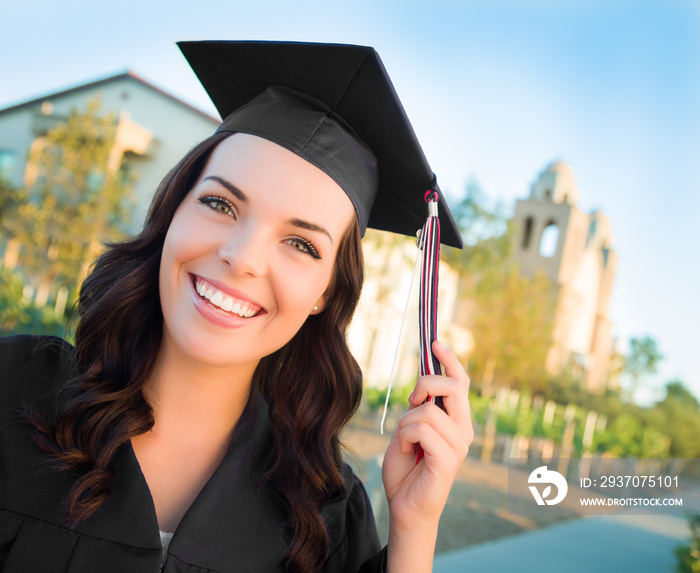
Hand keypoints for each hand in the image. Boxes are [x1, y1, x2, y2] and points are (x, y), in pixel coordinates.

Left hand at [381, 340, 473, 529]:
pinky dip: (406, 436)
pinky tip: (408, 451)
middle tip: (409, 399)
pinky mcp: (449, 459)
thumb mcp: (408, 429)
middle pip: (453, 387)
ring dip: (406, 422)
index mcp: (457, 422)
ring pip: (428, 410)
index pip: (460, 383)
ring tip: (406, 442)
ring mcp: (459, 446)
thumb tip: (421, 385)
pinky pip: (422, 429)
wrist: (405, 506)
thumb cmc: (405, 468)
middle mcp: (464, 431)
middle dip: (426, 383)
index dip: (450, 361)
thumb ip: (418, 408)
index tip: (435, 343)